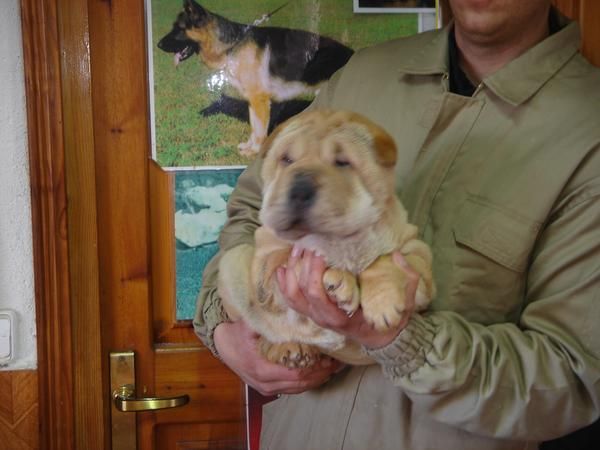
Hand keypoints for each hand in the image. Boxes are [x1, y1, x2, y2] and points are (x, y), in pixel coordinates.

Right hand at [214, 320, 342, 395]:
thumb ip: (266, 317)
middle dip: (320, 375)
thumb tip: (287, 304)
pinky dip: (306, 383)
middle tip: (336, 364)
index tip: (329, 359)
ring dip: (316, 380)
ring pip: (297, 389)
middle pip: (300, 384)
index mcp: (262, 368)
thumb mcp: (248, 323)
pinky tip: (317, 374)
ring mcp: (265, 388)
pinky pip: (291, 390)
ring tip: (331, 369)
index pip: (296, 373)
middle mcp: (265, 383)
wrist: (220, 345)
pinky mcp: (266, 389)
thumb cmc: (235, 333)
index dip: (315, 368)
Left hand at [276, 247, 419, 348]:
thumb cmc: (391, 320)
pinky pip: (292, 300)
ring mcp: (315, 316)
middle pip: (301, 290)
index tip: (322, 250)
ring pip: (292, 295)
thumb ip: (408, 280)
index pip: (317, 294)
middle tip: (311, 243)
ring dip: (292, 270)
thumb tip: (397, 256)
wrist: (381, 338)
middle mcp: (323, 318)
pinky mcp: (312, 312)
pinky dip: (284, 283)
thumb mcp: (406, 304)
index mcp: (340, 317)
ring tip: (299, 248)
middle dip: (302, 264)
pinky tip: (283, 267)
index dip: (313, 271)